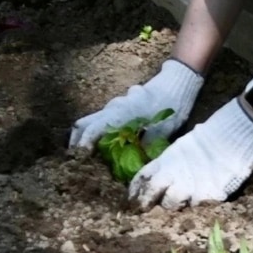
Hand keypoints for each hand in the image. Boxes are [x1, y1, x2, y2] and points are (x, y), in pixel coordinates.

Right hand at [69, 59, 203, 153]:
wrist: (176, 83)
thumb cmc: (170, 105)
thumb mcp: (161, 130)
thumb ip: (144, 148)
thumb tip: (135, 169)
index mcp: (118, 114)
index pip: (90, 129)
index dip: (82, 145)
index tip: (80, 159)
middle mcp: (111, 108)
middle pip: (82, 124)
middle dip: (76, 142)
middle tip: (78, 161)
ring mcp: (114, 106)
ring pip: (90, 121)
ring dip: (85, 137)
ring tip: (88, 158)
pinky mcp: (119, 107)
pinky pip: (100, 120)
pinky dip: (95, 132)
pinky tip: (103, 147)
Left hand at [128, 101, 252, 208]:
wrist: (235, 133)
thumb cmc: (211, 135)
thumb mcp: (183, 145)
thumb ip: (170, 162)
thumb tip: (161, 175)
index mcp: (167, 159)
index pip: (143, 177)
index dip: (136, 190)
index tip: (132, 198)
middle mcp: (175, 175)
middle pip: (153, 195)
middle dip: (147, 203)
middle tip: (146, 210)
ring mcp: (191, 186)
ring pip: (173, 204)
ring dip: (174, 204)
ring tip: (180, 201)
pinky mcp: (209, 195)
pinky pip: (197, 206)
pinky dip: (196, 204)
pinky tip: (200, 200)